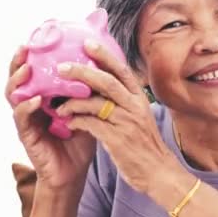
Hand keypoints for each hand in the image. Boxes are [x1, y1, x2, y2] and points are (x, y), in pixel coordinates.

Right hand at [5, 46, 95, 192]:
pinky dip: (27, 106)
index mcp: (45, 96)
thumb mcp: (88, 109)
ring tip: (26, 69)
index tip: (37, 38)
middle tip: (24, 48)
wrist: (74, 172)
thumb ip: (89, 90)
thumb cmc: (81, 139)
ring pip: (13, 95)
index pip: (34, 72)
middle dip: (18, 62)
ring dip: (18, 81)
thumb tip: (104, 64)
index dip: (32, 56)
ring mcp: (27, 120)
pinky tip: (36, 99)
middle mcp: (32, 105)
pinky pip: (22, 117)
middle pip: (18, 79)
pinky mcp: (26, 135)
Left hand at [55, 41, 178, 193]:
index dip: (104, 55)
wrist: (159, 173)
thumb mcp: (140, 117)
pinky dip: (77, 121)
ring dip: (73, 101)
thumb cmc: (145, 145)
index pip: (121, 70)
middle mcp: (134, 106)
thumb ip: (124, 101)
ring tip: (58, 104)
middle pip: (106, 81)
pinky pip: (91, 124)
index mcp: (139, 98)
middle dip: (82, 71)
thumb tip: (105, 85)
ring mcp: (126, 122)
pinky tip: (68, 122)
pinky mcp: (117, 139)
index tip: (87, 43)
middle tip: (62, 67)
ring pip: (96, 102)